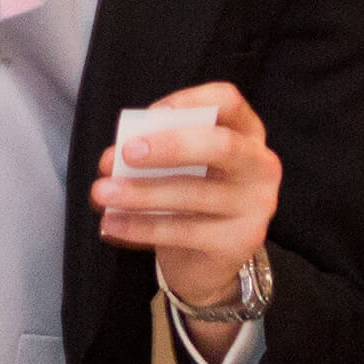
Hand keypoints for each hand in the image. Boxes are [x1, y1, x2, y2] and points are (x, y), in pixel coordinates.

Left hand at [93, 83, 278, 306]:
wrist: (206, 261)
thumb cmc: (189, 196)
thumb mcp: (182, 166)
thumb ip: (157, 151)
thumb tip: (114, 157)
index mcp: (247, 133)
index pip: (227, 102)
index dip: (190, 101)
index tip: (153, 114)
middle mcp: (261, 166)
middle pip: (221, 145)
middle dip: (171, 146)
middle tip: (126, 153)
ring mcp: (255, 207)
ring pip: (193, 194)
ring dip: (140, 192)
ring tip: (102, 192)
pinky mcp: (239, 242)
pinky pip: (183, 231)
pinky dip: (140, 226)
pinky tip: (111, 223)